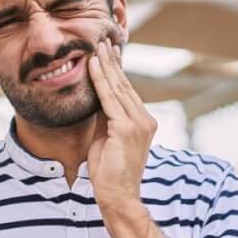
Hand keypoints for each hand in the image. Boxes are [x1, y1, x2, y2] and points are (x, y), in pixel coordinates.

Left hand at [87, 38, 156, 214]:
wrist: (117, 196)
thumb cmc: (109, 173)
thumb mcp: (106, 139)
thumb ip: (104, 119)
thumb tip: (96, 100)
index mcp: (142, 122)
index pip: (127, 92)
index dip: (116, 72)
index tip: (109, 54)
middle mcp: (145, 120)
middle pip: (124, 85)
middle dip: (112, 62)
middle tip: (103, 41)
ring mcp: (138, 123)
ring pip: (118, 88)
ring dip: (105, 65)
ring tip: (96, 46)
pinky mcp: (126, 128)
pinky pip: (109, 98)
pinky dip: (99, 80)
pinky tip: (92, 65)